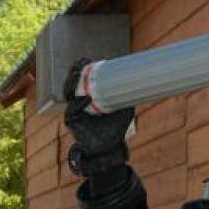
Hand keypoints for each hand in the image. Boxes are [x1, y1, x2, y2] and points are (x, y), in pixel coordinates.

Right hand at [62, 57, 135, 175]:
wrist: (107, 150)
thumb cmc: (114, 130)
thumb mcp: (124, 112)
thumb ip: (127, 99)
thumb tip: (140, 85)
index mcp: (88, 97)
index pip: (81, 79)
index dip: (81, 68)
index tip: (85, 59)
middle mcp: (78, 102)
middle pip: (71, 83)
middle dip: (74, 72)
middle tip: (81, 63)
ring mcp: (74, 111)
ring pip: (68, 93)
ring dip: (72, 83)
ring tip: (78, 74)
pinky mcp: (72, 121)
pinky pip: (73, 110)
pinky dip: (79, 103)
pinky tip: (86, 99)